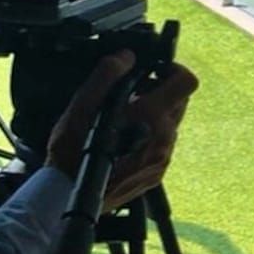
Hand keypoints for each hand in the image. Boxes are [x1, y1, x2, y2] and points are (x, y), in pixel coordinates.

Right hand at [45, 52, 198, 210]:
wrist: (66, 197)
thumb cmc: (73, 150)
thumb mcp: (84, 103)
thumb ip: (108, 73)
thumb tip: (127, 56)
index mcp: (151, 118)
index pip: (187, 81)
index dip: (172, 67)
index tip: (153, 68)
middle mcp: (164, 139)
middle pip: (181, 100)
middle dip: (162, 89)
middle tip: (133, 90)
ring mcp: (162, 159)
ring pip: (172, 122)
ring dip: (156, 112)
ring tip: (125, 116)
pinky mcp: (157, 174)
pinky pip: (164, 143)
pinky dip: (151, 133)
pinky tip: (125, 137)